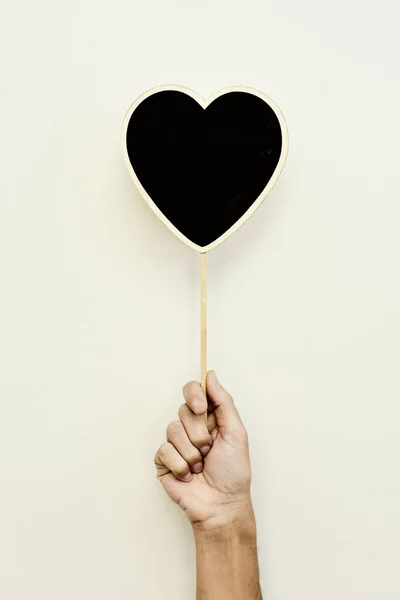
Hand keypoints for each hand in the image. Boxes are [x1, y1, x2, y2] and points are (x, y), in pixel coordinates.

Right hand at [154, 371, 252, 529]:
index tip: (201, 408)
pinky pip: (164, 450)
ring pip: (172, 430)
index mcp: (209, 418)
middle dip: (199, 433)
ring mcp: (176, 444)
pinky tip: (188, 476)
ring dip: (191, 452)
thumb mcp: (236, 432)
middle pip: (183, 410)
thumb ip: (223, 401)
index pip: (192, 391)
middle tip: (209, 449)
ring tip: (200, 466)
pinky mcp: (163, 461)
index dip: (193, 395)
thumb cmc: (233, 472)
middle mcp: (190, 428)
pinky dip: (180, 465)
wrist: (222, 505)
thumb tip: (210, 375)